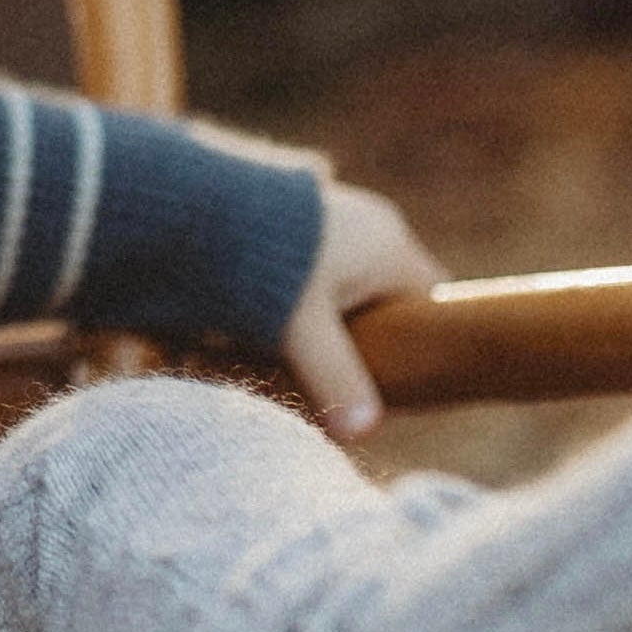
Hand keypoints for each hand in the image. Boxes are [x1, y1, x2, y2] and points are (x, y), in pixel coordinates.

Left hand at [280, 179, 443, 440]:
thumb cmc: (262, 264)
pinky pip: (316, 261)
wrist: (198, 199)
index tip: (403, 377)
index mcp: (391, 247)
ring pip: (349, 276)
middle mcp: (371, 223)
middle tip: (345, 372)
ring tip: (303, 347)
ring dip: (330, 312)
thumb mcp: (302, 331)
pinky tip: (271, 313)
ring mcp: (335, 211)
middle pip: (388, 291)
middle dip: (370, 332)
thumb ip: (336, 380)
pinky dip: (303, 291)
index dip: (423, 340)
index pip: (433, 299)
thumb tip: (362, 433)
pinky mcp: (297, 211)